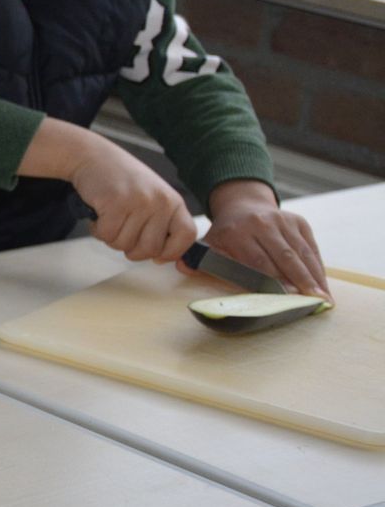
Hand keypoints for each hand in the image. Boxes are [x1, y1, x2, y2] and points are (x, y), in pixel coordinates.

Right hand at [67, 136, 197, 264]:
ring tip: (110, 217)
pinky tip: (99, 214)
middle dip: (131, 248)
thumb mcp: (152, 197)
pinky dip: (97, 230)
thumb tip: (162, 257)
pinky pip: (106, 235)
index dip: (172, 252)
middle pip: (150, 249)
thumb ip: (161, 223)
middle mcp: (160, 202)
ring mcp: (138, 202)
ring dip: (111, 237)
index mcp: (173, 201)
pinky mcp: (115, 203)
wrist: (93, 156)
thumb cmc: (120, 180)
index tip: (157, 256)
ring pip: (124, 245)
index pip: (187, 236)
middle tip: (122, 232)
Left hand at [196, 179, 330, 299]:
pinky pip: (311, 247)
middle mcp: (262, 224)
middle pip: (285, 256)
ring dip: (314, 276)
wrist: (244, 204)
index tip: (286, 297)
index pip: (258, 260)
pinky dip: (318, 266)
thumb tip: (183, 267)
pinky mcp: (299, 221)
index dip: (273, 279)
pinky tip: (323, 284)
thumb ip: (200, 258)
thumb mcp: (210, 242)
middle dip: (300, 280)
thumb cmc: (226, 233)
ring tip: (324, 298)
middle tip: (312, 301)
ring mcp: (283, 221)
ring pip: (302, 252)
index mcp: (238, 231)